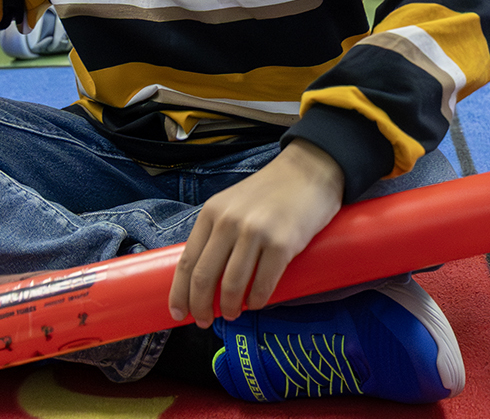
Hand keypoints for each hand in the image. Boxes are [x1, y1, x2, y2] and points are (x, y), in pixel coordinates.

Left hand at [169, 139, 343, 326]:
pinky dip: (257, 301)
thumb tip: (206, 275)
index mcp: (212, 212)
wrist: (311, 169)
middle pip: (204, 278)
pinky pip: (263, 284)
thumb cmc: (273, 190)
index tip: (178, 312)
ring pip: (232, 285)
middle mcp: (229, 222)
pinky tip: (256, 304)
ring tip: (233, 313)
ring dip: (230, 308)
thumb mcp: (234, 203)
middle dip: (201, 307)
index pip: (186, 261)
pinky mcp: (283, 243)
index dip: (179, 293)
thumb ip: (219, 232)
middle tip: (204, 321)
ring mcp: (256, 232)